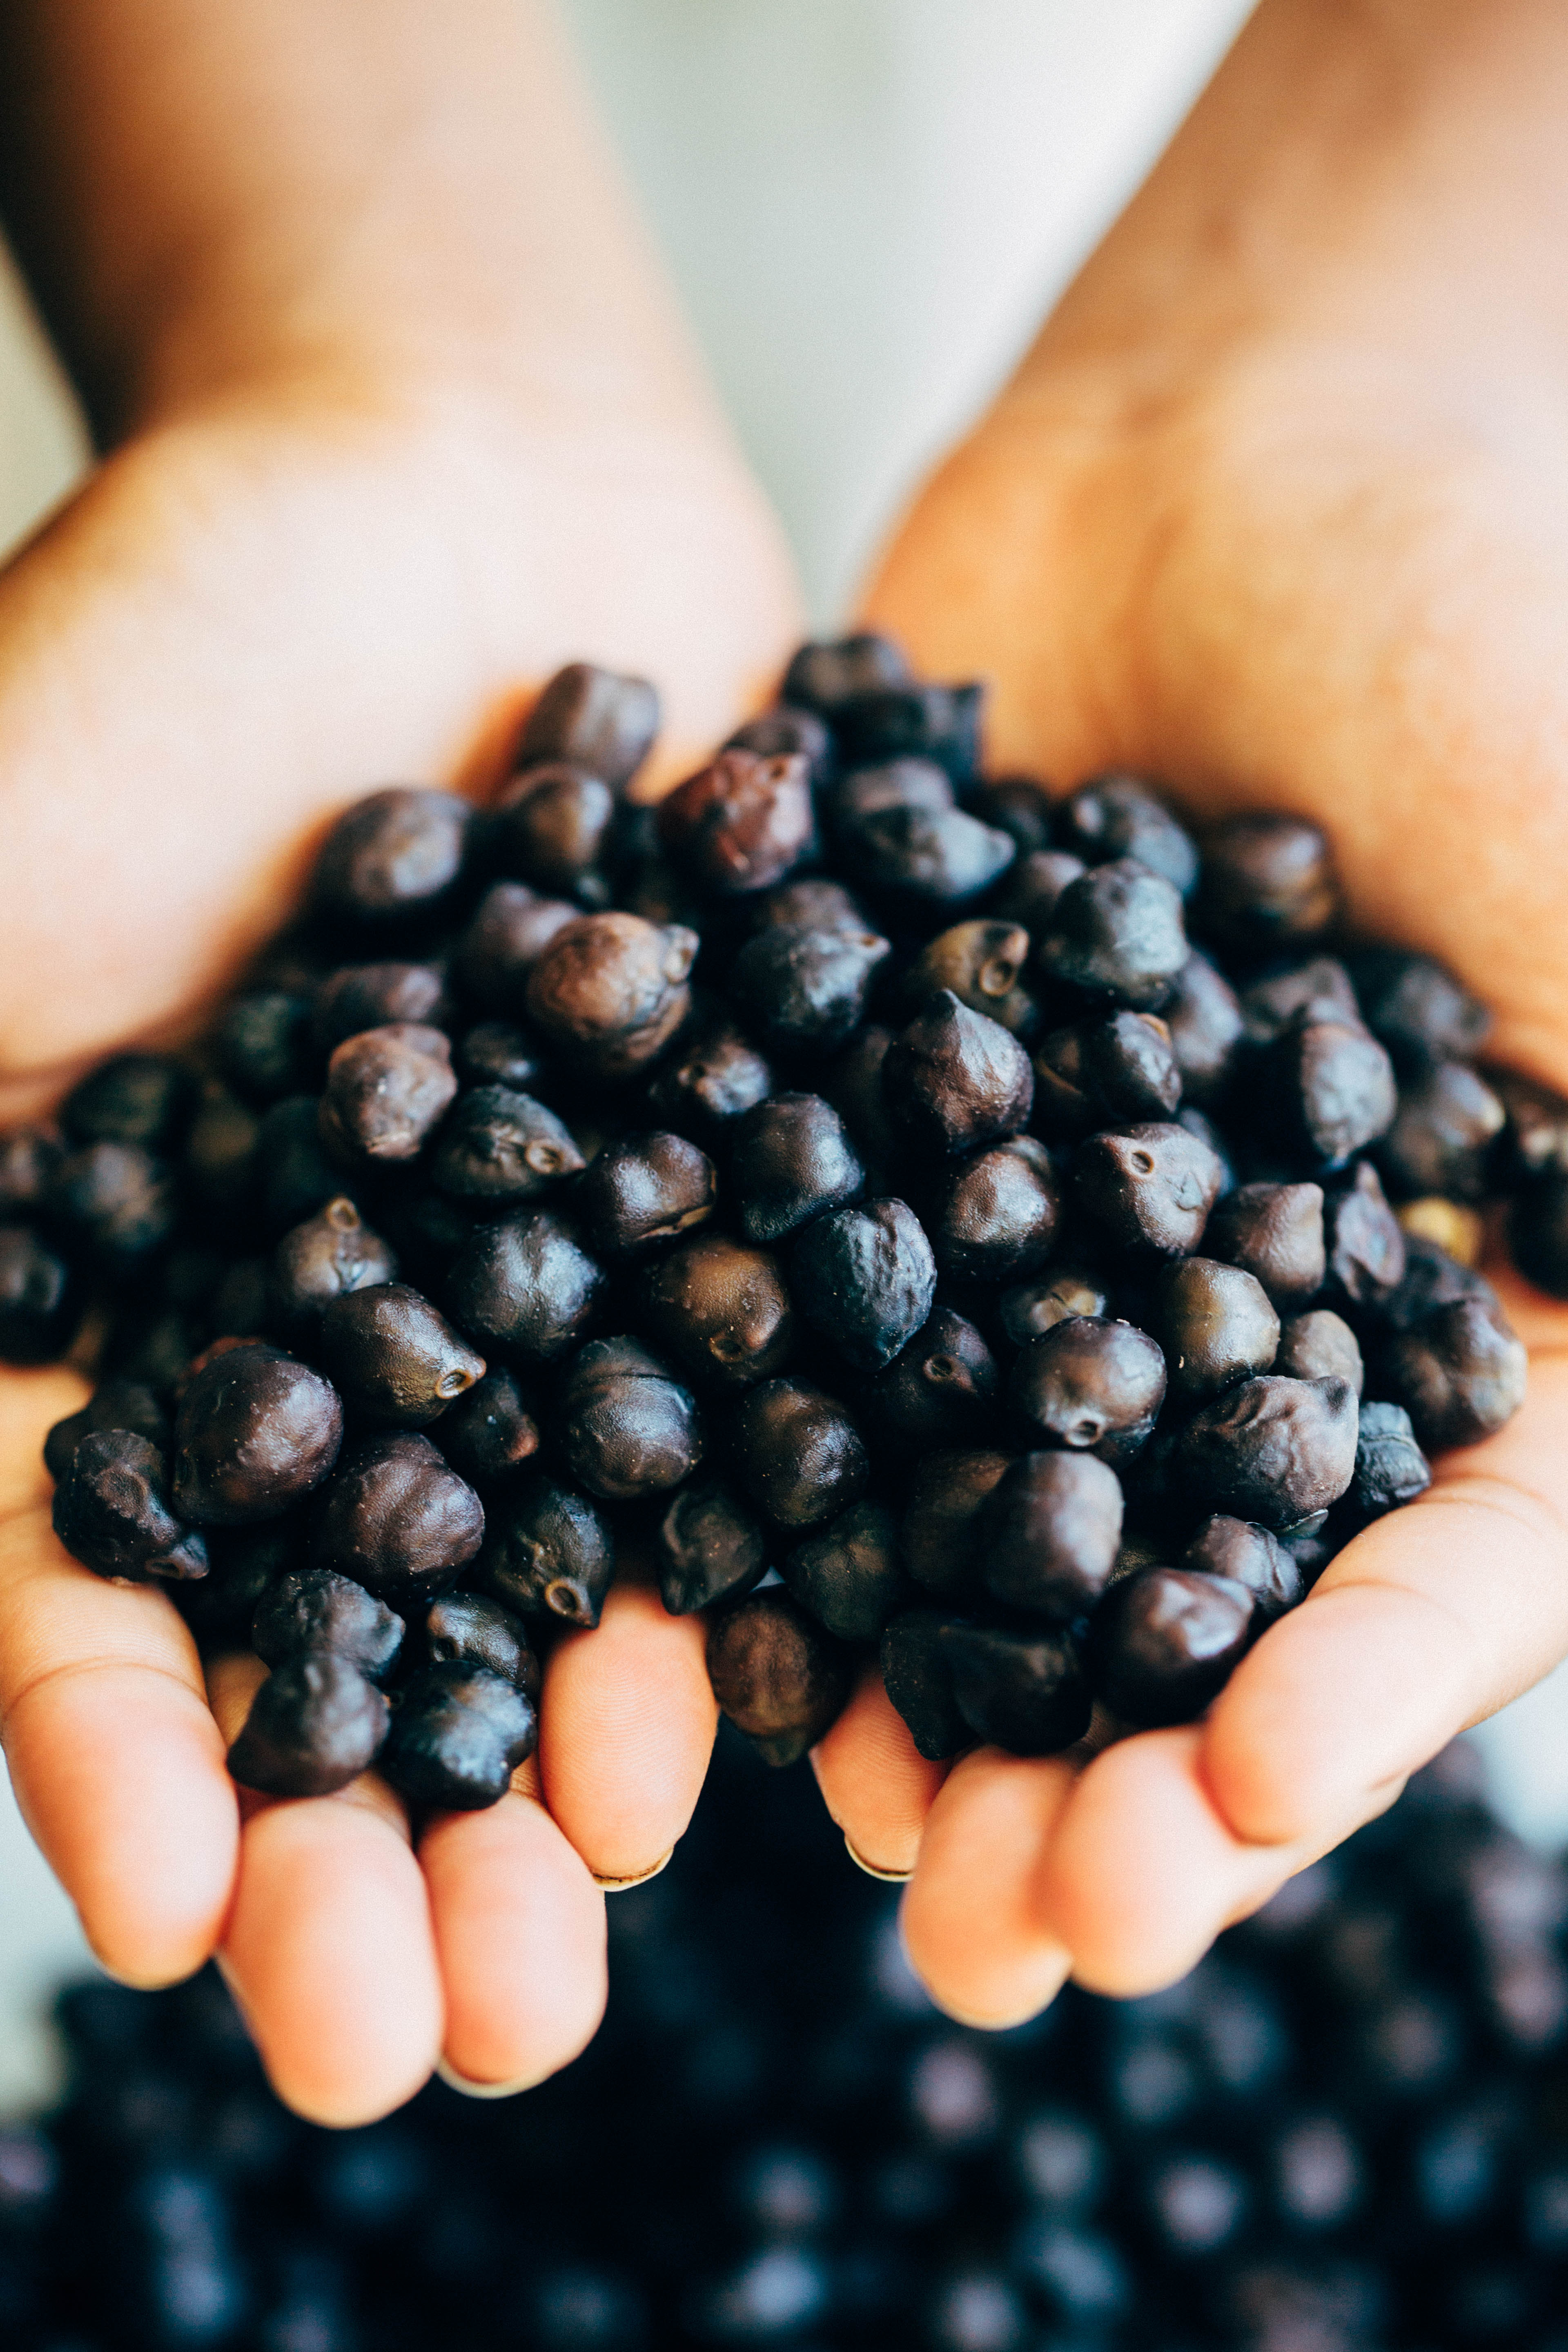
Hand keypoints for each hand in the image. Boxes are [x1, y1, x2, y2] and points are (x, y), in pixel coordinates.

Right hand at [0, 0, 797, 2120]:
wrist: (435, 490)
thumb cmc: (148, 665)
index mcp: (111, 1301)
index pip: (80, 1577)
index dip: (116, 1753)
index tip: (166, 1919)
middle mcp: (317, 1335)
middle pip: (325, 1636)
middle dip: (359, 1842)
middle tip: (428, 2042)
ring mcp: (522, 1293)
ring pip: (524, 1577)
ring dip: (539, 1774)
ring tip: (578, 1958)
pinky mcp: (698, 1221)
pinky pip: (712, 1431)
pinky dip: (724, 1575)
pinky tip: (747, 1726)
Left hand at [815, 0, 1567, 2023]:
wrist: (1253, 467)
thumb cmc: (1500, 656)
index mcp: (1463, 1314)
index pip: (1447, 1562)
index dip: (1362, 1695)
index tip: (1242, 1809)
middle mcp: (1245, 1327)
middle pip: (1197, 1604)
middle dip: (1114, 1774)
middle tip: (1015, 1936)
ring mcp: (1048, 1262)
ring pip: (990, 1531)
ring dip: (925, 1704)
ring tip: (862, 1861)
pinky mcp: (874, 1168)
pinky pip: (811, 1353)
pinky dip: (760, 1483)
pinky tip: (693, 1626)